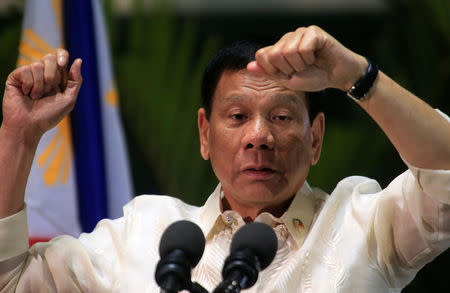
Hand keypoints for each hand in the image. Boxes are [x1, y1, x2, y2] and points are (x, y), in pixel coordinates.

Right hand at [2, 49, 81, 143]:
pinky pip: (25, 70)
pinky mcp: (16, 76)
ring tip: (36, 97)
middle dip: (52, 76)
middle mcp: (43, 73)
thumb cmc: (49, 115)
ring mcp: (29, 74)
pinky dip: (29, 85)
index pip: (61, 55)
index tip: (63, 64)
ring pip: (37, 65)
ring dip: (40, 86)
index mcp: (57, 76)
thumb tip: (79, 60)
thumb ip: (75, 81)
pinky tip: (26, 94)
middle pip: (50, 58)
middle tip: (48, 91)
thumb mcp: (69, 99)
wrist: (29, 126)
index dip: (62, 55)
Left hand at [247, 25, 366, 91]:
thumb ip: (269, 73)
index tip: (287, 74)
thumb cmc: (314, 78)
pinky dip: (310, 58)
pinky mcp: (313, 32)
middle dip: (287, 69)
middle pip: (273, 54)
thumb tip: (249, 66)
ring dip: (300, 64)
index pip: (261, 55)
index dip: (272, 70)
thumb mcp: (287, 80)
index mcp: (279, 49)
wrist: (337, 77)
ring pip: (288, 51)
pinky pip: (303, 47)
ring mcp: (299, 33)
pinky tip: (317, 56)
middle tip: (300, 69)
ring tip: (310, 63)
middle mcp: (287, 38)